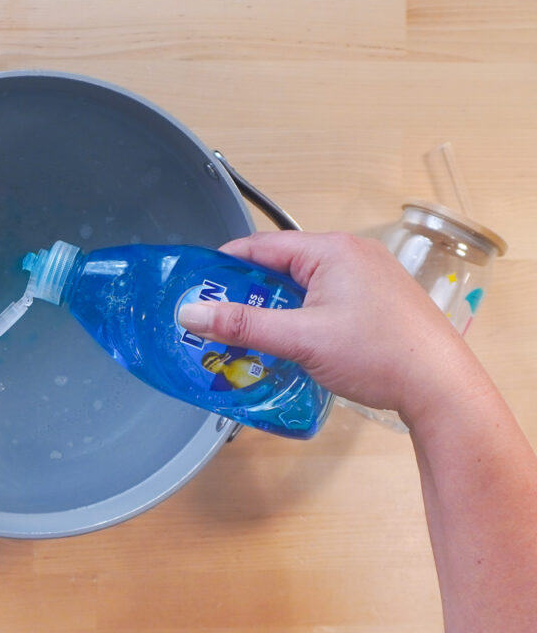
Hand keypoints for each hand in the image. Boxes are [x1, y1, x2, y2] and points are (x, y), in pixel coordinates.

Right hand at [176, 231, 487, 422]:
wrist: (441, 386)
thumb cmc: (377, 354)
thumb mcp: (300, 339)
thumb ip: (242, 325)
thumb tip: (191, 312)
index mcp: (331, 250)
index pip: (262, 245)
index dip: (225, 265)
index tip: (197, 286)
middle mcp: (351, 254)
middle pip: (281, 265)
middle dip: (247, 292)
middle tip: (216, 318)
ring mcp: (368, 277)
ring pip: (303, 285)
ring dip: (274, 308)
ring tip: (245, 335)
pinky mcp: (376, 301)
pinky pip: (324, 299)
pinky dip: (299, 316)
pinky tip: (287, 343)